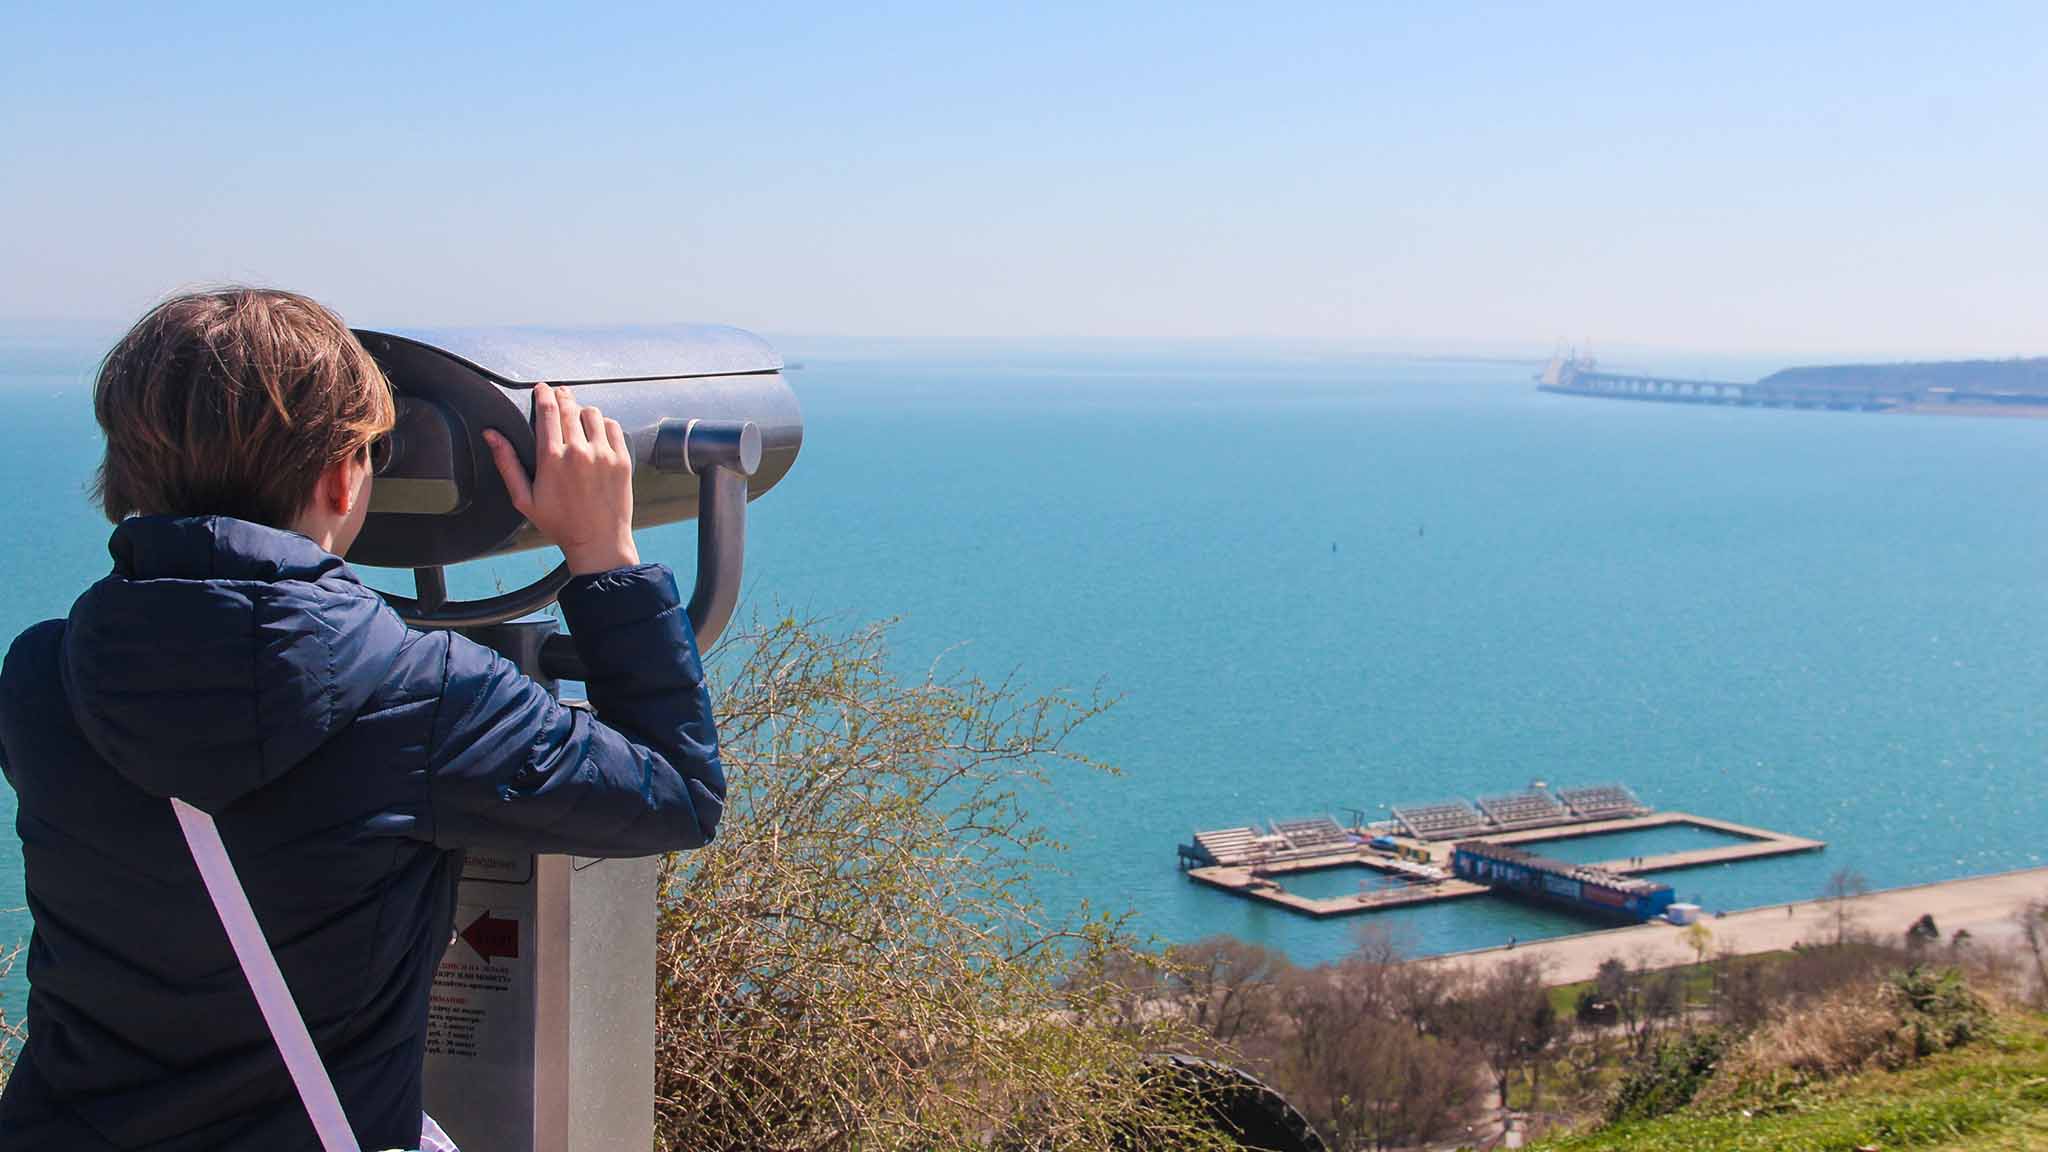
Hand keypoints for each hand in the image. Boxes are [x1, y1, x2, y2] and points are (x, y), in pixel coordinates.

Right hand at [483, 382, 640, 574]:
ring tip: (577, 416)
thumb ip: (507, 462)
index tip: (541, 388)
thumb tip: (490, 434)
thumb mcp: (524, 498)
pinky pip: (613, 427)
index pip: (547, 411)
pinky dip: (603, 424)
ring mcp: (603, 455)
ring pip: (592, 413)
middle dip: (562, 397)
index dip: (543, 394)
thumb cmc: (559, 523)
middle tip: (559, 395)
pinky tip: (596, 431)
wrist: (598, 542)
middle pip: (569, 407)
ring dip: (582, 411)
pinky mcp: (622, 460)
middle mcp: (579, 452)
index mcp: (552, 459)